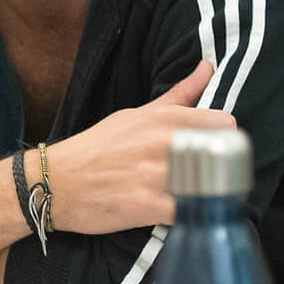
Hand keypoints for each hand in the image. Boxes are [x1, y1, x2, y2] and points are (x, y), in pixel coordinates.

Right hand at [45, 60, 236, 234]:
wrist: (55, 182)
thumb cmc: (97, 147)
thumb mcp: (137, 114)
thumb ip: (179, 94)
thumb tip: (207, 67)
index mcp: (164, 118)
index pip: (224, 124)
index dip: (228, 141)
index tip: (222, 152)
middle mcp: (162, 142)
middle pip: (222, 154)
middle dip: (223, 169)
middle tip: (216, 180)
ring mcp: (155, 174)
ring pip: (209, 184)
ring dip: (213, 194)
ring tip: (207, 200)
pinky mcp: (146, 205)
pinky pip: (188, 212)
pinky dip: (195, 216)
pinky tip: (192, 216)